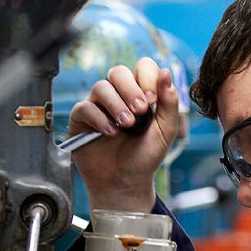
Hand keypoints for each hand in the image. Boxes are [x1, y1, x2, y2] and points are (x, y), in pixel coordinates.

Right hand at [67, 57, 179, 212]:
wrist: (126, 183)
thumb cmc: (145, 157)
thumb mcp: (166, 130)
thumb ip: (169, 102)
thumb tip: (165, 72)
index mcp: (139, 92)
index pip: (141, 67)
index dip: (147, 78)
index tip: (152, 101)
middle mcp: (117, 95)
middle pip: (118, 71)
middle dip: (130, 89)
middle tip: (141, 111)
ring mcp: (98, 105)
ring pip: (101, 87)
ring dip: (116, 105)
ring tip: (126, 126)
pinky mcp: (81, 119)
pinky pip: (85, 107)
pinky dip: (99, 118)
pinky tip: (110, 133)